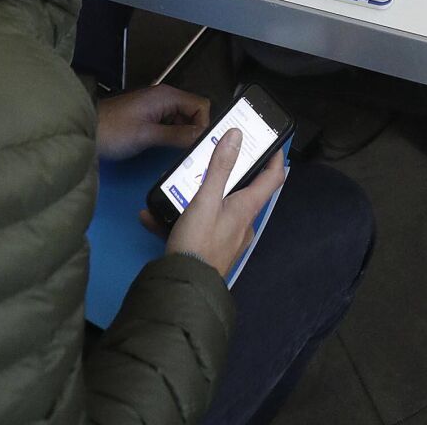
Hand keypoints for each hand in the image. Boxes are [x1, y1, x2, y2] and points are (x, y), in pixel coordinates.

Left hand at [97, 84, 208, 162]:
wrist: (86, 132)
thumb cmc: (113, 130)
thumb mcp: (147, 135)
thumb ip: (177, 135)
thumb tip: (202, 136)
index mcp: (167, 96)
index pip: (201, 105)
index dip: (205, 124)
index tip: (201, 145)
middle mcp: (164, 98)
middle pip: (193, 112)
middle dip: (196, 130)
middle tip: (195, 152)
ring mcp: (156, 107)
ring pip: (183, 119)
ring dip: (185, 134)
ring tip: (183, 154)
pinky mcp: (149, 117)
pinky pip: (171, 124)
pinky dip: (174, 135)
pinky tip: (170, 149)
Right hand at [161, 131, 286, 278]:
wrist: (182, 291)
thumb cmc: (198, 242)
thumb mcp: (206, 200)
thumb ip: (220, 167)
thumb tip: (237, 135)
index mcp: (247, 208)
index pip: (273, 177)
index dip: (275, 156)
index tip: (268, 139)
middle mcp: (241, 222)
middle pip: (241, 189)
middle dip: (225, 172)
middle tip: (210, 155)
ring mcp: (225, 238)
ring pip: (214, 208)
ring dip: (194, 196)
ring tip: (175, 185)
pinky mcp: (208, 250)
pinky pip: (195, 227)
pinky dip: (177, 219)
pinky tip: (151, 216)